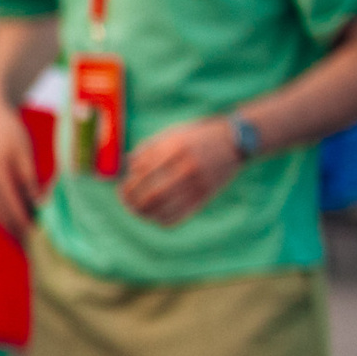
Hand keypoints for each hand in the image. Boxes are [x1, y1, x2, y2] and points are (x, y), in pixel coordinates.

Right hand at [0, 92, 40, 242]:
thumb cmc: (9, 131)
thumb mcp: (24, 154)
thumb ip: (30, 180)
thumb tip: (39, 204)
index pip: (14, 212)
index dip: (28, 228)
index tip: (42, 242)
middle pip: (5, 218)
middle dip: (20, 235)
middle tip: (38, 250)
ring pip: (0, 215)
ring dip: (14, 229)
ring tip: (30, 242)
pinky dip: (9, 218)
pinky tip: (20, 223)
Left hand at [119, 117, 240, 225]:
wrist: (234, 141)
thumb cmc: (195, 138)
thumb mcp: (171, 135)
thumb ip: (146, 150)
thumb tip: (124, 169)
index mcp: (174, 148)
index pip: (142, 173)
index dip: (128, 184)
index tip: (122, 187)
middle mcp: (187, 166)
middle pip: (150, 194)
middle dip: (131, 202)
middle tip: (125, 202)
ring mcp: (198, 183)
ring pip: (162, 208)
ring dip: (143, 213)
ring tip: (136, 210)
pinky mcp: (205, 196)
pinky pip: (178, 216)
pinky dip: (161, 220)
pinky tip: (155, 215)